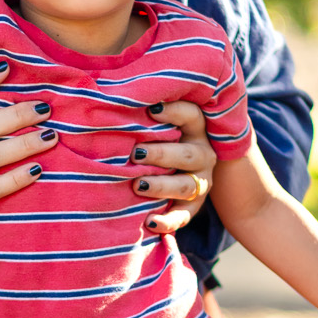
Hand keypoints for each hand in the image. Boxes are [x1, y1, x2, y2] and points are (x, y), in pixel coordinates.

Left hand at [132, 101, 217, 235]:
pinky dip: (167, 222)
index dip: (175, 112)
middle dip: (161, 154)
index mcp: (195, 131)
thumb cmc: (159, 139)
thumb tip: (115, 96)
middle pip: (187, 154)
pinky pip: (183, 216)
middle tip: (135, 154)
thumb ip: (147, 114)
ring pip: (185, 186)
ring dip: (160, 185)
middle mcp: (202, 155)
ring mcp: (199, 182)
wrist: (186, 171)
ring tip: (136, 185)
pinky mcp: (192, 206)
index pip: (192, 116)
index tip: (151, 110)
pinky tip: (149, 222)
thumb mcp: (161, 124)